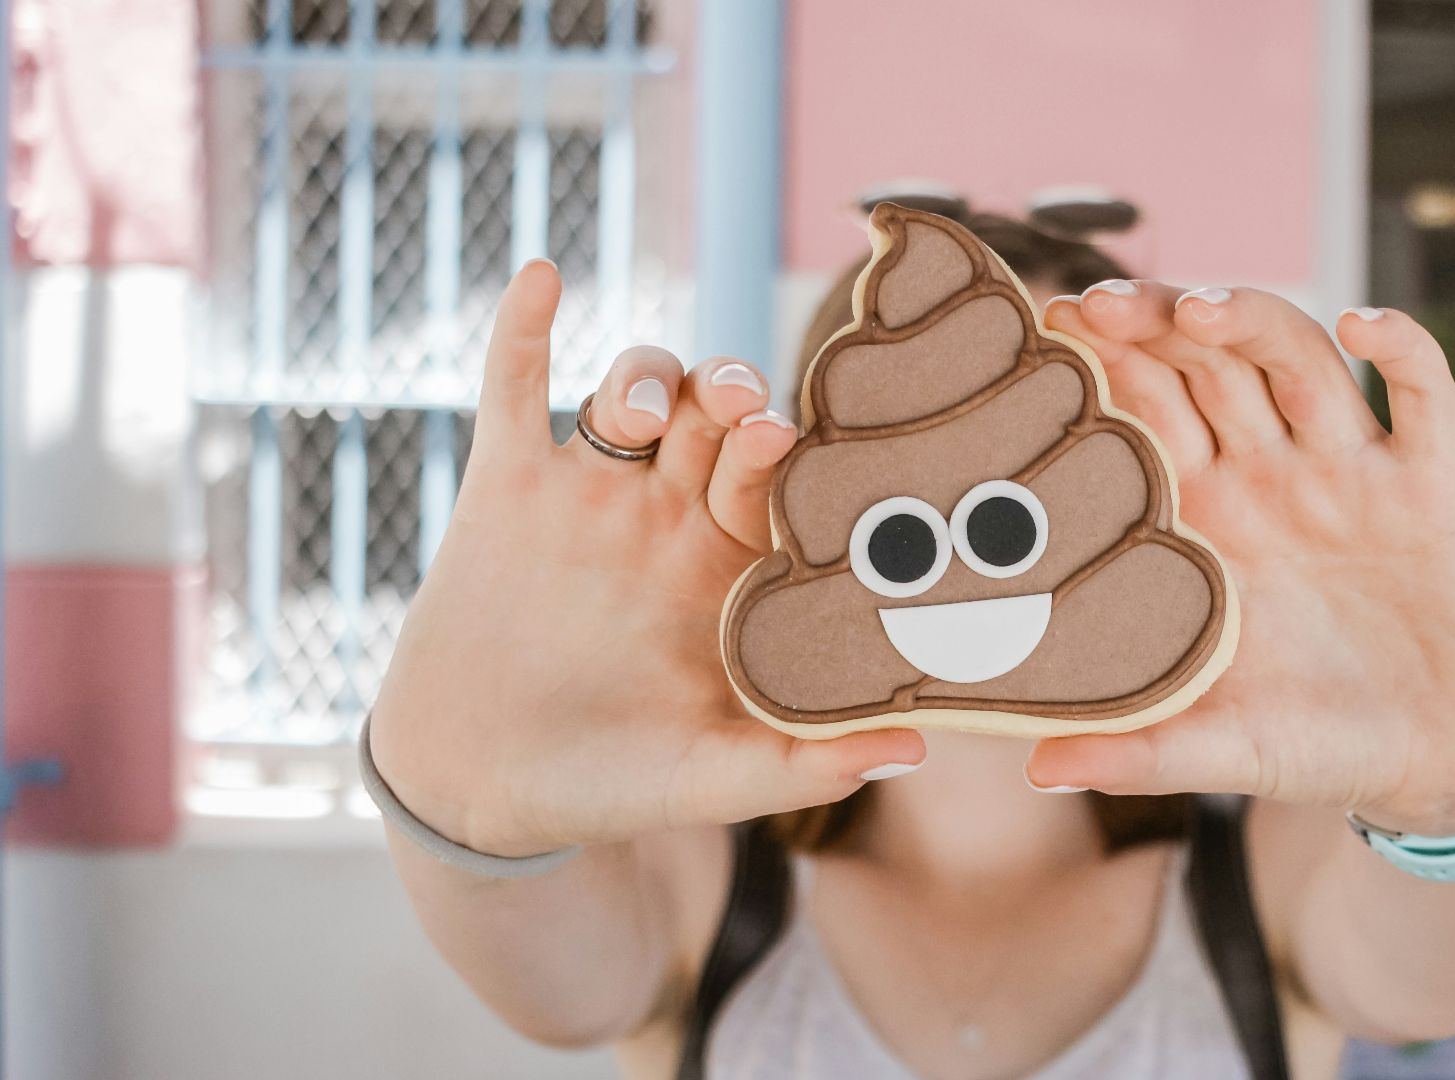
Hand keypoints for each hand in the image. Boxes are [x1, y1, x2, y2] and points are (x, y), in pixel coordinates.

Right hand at [371, 261, 924, 856]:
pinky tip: (543, 277)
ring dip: (644, 377)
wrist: (483, 791)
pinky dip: (524, 328)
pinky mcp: (507, 486)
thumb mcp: (710, 779)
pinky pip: (515, 386)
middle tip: (740, 413)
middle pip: (714, 417)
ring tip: (635, 416)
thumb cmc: (612, 786)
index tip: (796, 446)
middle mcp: (668, 515)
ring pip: (632, 388)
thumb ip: (801, 764)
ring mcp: (589, 494)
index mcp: (730, 567)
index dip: (793, 455)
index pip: (779, 481)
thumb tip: (915, 749)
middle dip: (732, 396)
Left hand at [1026, 282, 1454, 834]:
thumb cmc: (1325, 748)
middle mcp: (1275, 477)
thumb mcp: (1227, 749)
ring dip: (1253, 319)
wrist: (1450, 766)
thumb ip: (1140, 752)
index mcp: (1210, 521)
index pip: (1147, 414)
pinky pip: (1427, 392)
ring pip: (1299, 359)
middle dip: (1157, 324)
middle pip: (1208, 366)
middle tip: (1103, 304)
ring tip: (1201, 309)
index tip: (1051, 328)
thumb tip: (1037, 769)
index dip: (1105, 365)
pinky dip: (1402, 347)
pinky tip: (1366, 325)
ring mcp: (1356, 472)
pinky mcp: (1439, 484)